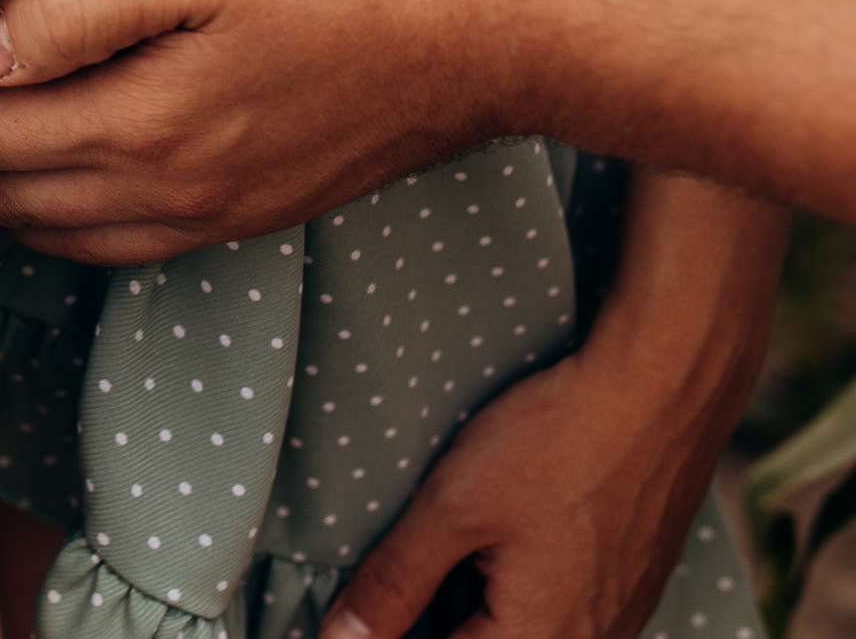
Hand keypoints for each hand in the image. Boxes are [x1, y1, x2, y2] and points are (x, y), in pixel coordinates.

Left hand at [0, 0, 520, 262]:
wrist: (491, 25)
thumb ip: (83, 4)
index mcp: (142, 125)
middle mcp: (168, 192)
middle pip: (7, 197)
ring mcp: (213, 214)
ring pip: (59, 230)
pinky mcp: (248, 213)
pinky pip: (123, 240)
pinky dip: (64, 215)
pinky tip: (48, 176)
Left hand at [321, 163, 784, 638]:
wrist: (663, 389)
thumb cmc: (559, 442)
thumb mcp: (453, 508)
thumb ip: (394, 582)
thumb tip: (340, 637)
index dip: (387, 635)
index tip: (349, 620)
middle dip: (430, 619)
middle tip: (380, 593)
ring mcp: (618, 615)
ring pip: (521, 629)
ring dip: (471, 609)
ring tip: (434, 563)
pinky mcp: (630, 581)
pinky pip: (558, 609)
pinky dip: (509, 592)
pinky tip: (488, 549)